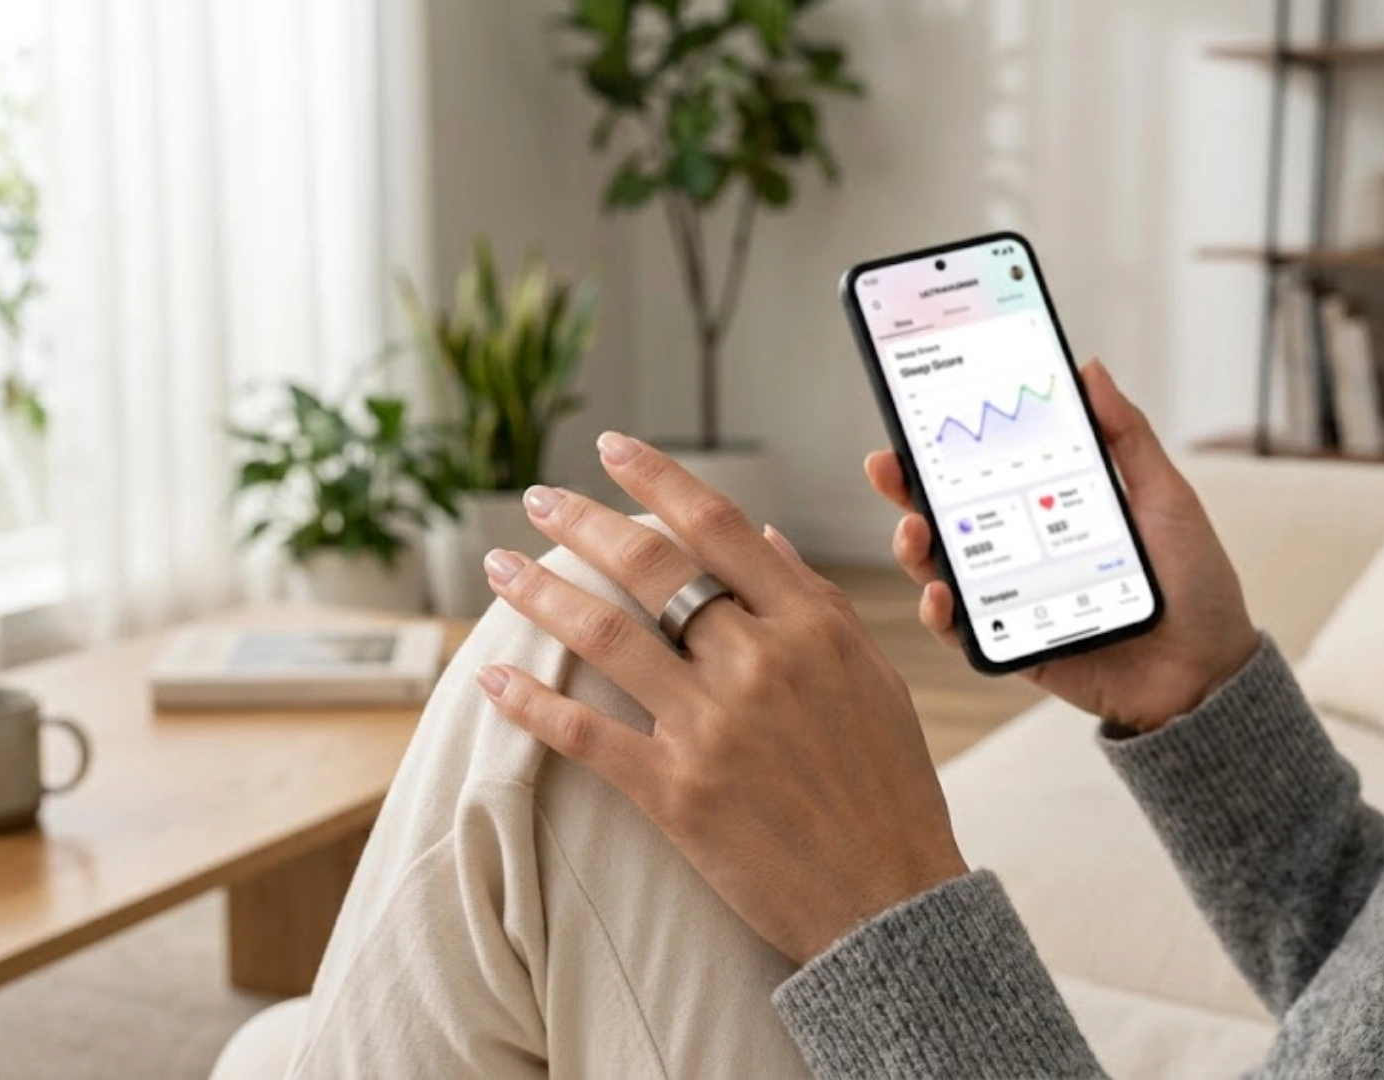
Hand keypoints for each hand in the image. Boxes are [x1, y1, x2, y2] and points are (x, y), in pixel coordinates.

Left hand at [477, 431, 970, 966]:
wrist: (889, 900)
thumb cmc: (888, 788)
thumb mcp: (873, 679)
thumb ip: (817, 603)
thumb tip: (766, 538)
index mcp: (811, 626)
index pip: (719, 527)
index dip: (656, 479)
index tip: (611, 448)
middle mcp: (759, 663)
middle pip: (650, 569)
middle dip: (582, 524)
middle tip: (538, 499)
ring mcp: (714, 727)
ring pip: (605, 637)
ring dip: (541, 594)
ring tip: (501, 568)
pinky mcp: (677, 793)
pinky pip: (586, 736)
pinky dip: (533, 704)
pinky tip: (494, 679)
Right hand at [864, 358, 1260, 733]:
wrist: (1209, 670)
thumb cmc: (1193, 583)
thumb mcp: (1163, 497)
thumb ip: (1126, 437)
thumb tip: (1089, 371)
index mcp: (1050, 508)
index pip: (985, 469)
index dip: (944, 445)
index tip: (915, 414)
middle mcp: (1021, 550)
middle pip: (947, 514)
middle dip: (906, 488)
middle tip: (887, 465)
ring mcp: (1011, 598)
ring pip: (940, 569)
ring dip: (913, 547)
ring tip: (914, 529)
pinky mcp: (1012, 645)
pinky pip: (960, 631)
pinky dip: (940, 613)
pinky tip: (941, 594)